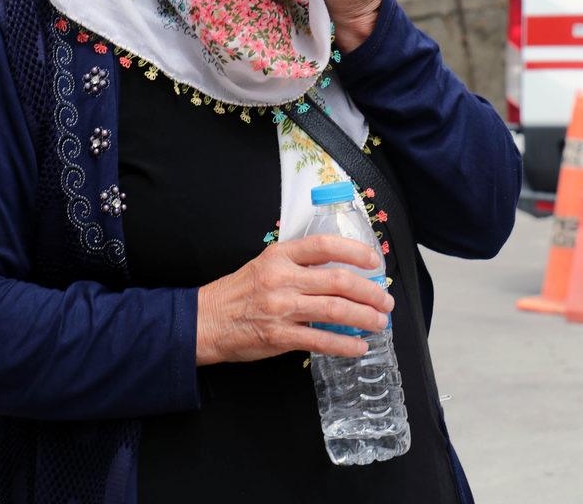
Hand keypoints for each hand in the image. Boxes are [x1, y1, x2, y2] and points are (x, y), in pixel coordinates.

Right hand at [196, 235, 393, 364]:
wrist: (207, 320)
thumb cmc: (239, 292)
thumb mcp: (265, 265)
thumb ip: (298, 265)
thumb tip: (339, 272)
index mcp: (280, 255)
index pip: (324, 245)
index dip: (355, 251)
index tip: (374, 260)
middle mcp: (283, 278)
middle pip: (338, 279)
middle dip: (369, 290)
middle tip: (386, 300)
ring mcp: (282, 307)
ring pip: (335, 309)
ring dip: (364, 317)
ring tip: (379, 322)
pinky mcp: (280, 336)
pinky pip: (321, 340)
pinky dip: (345, 344)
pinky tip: (358, 347)